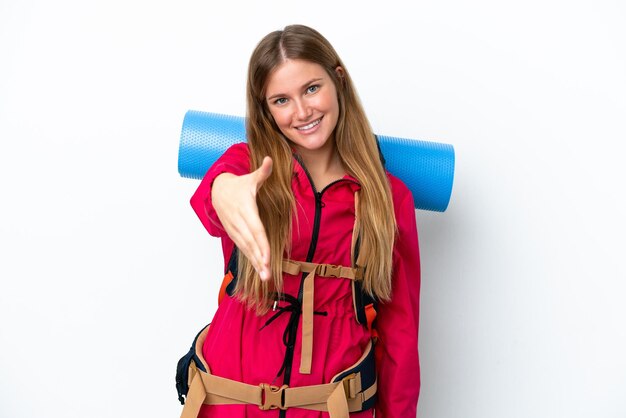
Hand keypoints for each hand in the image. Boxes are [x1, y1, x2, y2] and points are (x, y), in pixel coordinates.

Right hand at [211, 156, 272, 280]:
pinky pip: (243, 248)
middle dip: (259, 259)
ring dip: (255, 263)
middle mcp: (239, 222)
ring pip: (246, 248)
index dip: (261, 244)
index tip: (267, 257)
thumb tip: (270, 160)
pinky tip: (259, 269)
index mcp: (245, 209)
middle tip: (267, 274)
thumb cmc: (238, 185)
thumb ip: (262, 172)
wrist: (217, 191)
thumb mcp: (250, 178)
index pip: (255, 229)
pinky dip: (251, 259)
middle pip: (251, 243)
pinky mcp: (234, 234)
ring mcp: (235, 229)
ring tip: (265, 277)